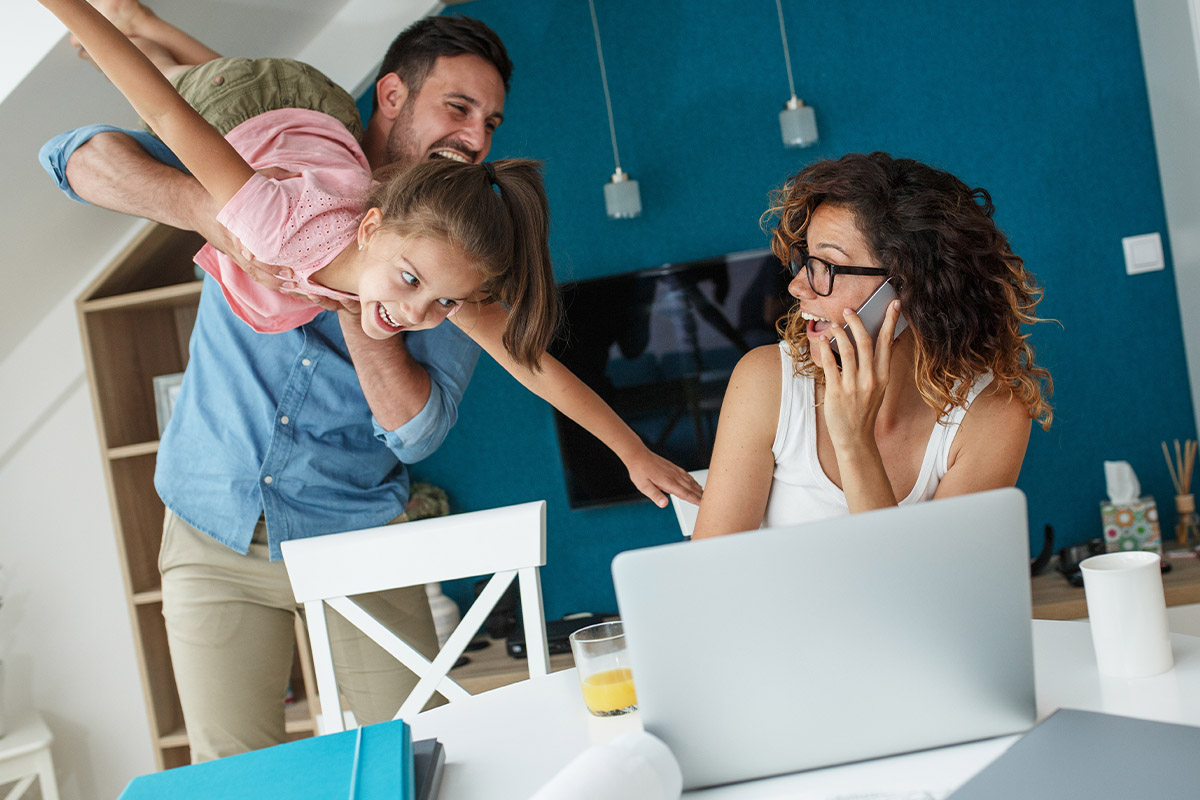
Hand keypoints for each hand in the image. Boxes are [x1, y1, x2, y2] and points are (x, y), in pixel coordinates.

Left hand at [623, 448, 703, 508]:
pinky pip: (686, 475)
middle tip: (710, 502)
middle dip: (701, 495)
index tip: (704, 504)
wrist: (638, 455)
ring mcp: (674, 471)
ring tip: (705, 494)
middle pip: (691, 488)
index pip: (685, 493)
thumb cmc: (639, 471)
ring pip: (690, 481)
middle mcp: (674, 476)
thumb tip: (664, 504)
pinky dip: (693, 480)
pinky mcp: (673, 467)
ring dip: (698, 488)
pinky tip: (694, 483)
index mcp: (668, 482)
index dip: (696, 500)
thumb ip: (655, 495)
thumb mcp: (644, 487)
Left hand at [813, 299, 902, 448]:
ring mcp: (854, 385)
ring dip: (840, 333)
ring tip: (834, 325)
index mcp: (883, 376)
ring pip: (847, 350)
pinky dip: (825, 349)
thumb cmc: (863, 411)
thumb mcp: (877, 388)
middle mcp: (871, 379)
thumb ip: (875, 367)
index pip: (887, 343)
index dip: (890, 321)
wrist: (855, 438)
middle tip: (849, 310)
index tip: (893, 304)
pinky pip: (830, 364)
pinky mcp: (837, 391)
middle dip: (857, 321)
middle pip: (866, 341)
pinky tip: (823, 341)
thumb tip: (871, 342)